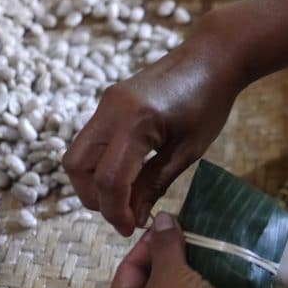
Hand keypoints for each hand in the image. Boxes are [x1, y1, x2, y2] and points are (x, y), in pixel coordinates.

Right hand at [63, 20, 246, 235]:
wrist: (210, 58)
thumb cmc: (209, 103)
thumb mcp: (188, 151)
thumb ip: (155, 184)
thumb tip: (133, 217)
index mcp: (135, 122)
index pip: (108, 179)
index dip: (115, 211)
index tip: (129, 229)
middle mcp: (111, 109)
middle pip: (77, 166)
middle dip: (94, 198)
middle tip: (124, 216)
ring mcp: (106, 103)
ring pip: (78, 154)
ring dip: (93, 182)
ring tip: (126, 199)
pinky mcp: (108, 102)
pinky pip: (91, 140)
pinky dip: (100, 164)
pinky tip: (127, 176)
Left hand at [102, 213, 257, 287]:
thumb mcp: (171, 273)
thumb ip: (165, 243)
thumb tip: (162, 217)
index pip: (126, 269)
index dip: (148, 244)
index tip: (169, 226)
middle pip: (144, 286)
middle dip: (165, 261)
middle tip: (185, 240)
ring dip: (180, 278)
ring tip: (197, 257)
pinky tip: (206, 283)